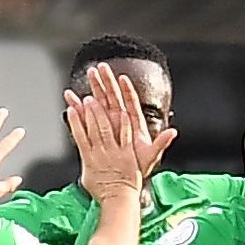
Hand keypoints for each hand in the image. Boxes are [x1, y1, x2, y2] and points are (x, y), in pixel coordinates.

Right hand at [64, 63, 176, 181]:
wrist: (124, 177)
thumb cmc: (138, 167)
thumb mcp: (151, 156)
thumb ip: (161, 143)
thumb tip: (173, 133)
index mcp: (133, 123)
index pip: (131, 102)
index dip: (127, 90)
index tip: (123, 79)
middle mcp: (119, 119)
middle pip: (114, 96)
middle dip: (108, 81)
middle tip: (102, 67)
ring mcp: (107, 123)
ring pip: (100, 101)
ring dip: (94, 87)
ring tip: (90, 73)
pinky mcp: (95, 129)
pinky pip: (85, 115)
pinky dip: (78, 106)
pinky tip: (71, 96)